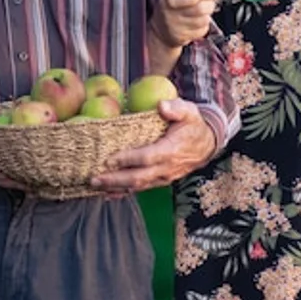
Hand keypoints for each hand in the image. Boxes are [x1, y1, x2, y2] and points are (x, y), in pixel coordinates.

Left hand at [89, 99, 216, 192]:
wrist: (206, 144)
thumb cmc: (193, 125)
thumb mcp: (189, 111)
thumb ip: (176, 107)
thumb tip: (161, 106)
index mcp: (172, 150)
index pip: (148, 157)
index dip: (128, 160)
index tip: (109, 159)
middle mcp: (166, 168)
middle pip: (138, 178)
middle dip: (115, 180)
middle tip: (94, 179)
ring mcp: (163, 177)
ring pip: (138, 186)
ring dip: (115, 187)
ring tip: (94, 186)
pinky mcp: (159, 180)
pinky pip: (140, 188)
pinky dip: (123, 192)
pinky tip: (107, 194)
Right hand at [150, 0, 216, 48]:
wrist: (160, 31)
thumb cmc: (167, 4)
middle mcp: (173, 14)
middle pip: (202, 9)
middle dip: (209, 4)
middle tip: (206, 0)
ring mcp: (180, 27)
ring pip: (205, 19)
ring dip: (206, 14)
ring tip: (199, 10)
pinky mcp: (186, 38)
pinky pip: (203, 29)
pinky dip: (203, 25)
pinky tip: (195, 21)